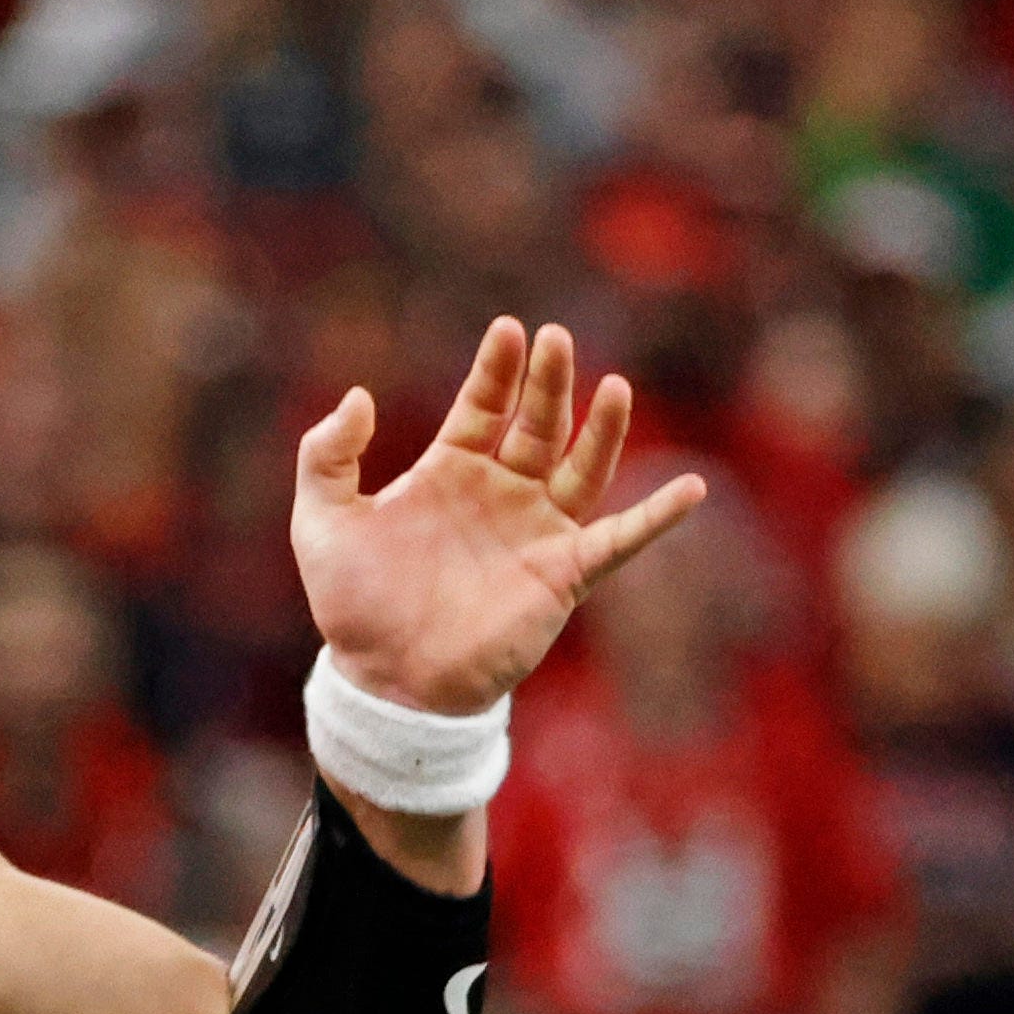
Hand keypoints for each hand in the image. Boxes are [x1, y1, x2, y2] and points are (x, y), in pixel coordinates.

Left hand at [289, 317, 708, 717]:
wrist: (387, 684)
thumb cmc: (355, 607)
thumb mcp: (321, 523)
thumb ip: (327, 455)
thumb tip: (359, 395)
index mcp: (450, 472)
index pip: (484, 406)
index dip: (497, 370)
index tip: (508, 330)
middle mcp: (502, 494)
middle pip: (538, 424)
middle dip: (549, 382)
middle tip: (555, 338)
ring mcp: (537, 532)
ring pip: (582, 468)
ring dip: (602, 430)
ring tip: (615, 386)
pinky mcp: (563, 576)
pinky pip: (620, 540)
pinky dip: (657, 517)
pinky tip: (692, 488)